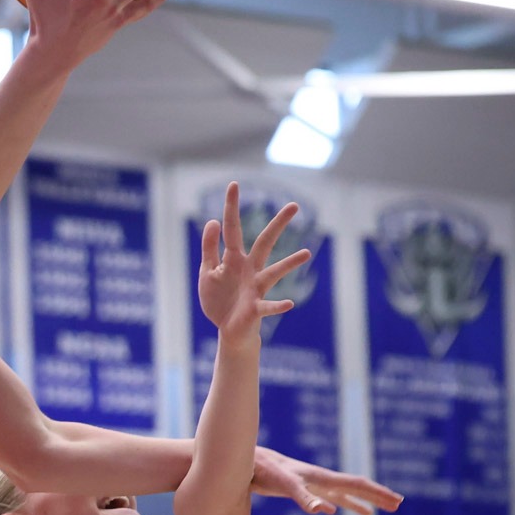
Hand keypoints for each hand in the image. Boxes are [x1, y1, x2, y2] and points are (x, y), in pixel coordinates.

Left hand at [197, 182, 309, 339]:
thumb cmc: (219, 300)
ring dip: (290, 264)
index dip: (231, 207)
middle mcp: (249, 269)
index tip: (234, 184)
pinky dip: (278, 306)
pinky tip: (289, 304)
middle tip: (294, 205)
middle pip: (265, 242)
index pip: (232, 228)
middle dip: (278, 224)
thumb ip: (209, 247)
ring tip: (307, 253)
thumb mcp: (207, 271)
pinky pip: (268, 306)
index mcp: (234, 259)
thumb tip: (213, 221)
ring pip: (274, 272)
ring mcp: (255, 288)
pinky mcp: (256, 308)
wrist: (228, 330)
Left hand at [252, 446, 403, 514]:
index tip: (396, 500)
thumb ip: (303, 498)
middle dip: (377, 496)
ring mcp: (313, 483)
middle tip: (399, 504)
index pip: (357, 484)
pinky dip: (340, 504)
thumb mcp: (284, 486)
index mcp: (322, 478)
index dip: (377, 493)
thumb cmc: (265, 472)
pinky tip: (340, 510)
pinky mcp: (302, 489)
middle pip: (356, 488)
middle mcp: (321, 479)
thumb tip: (324, 510)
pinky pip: (327, 498)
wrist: (246, 462)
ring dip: (363, 502)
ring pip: (344, 493)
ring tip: (378, 511)